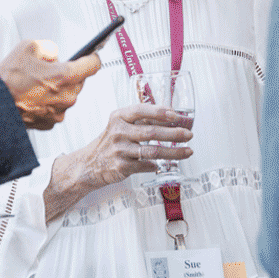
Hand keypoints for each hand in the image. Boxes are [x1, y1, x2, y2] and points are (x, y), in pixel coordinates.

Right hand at [0, 40, 99, 129]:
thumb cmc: (7, 79)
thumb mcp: (28, 47)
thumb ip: (49, 47)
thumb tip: (55, 54)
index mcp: (65, 76)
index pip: (93, 65)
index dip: (91, 58)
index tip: (91, 56)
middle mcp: (66, 96)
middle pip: (79, 81)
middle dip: (68, 74)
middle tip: (49, 70)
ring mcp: (59, 111)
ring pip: (67, 95)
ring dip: (58, 89)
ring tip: (37, 84)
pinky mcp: (50, 122)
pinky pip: (57, 108)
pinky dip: (49, 102)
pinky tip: (34, 97)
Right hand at [70, 103, 193, 189]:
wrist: (89, 164)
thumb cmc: (111, 142)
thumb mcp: (121, 125)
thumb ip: (142, 120)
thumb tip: (172, 117)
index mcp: (119, 117)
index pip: (142, 110)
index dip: (160, 112)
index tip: (177, 116)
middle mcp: (118, 132)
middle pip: (152, 132)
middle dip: (174, 133)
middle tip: (189, 134)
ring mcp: (119, 150)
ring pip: (153, 151)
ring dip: (174, 152)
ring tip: (188, 151)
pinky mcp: (121, 166)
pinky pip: (145, 165)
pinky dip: (156, 164)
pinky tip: (163, 163)